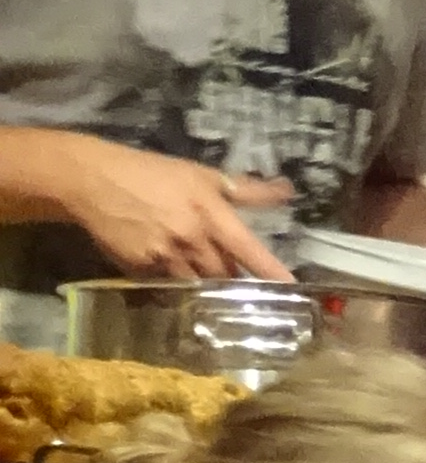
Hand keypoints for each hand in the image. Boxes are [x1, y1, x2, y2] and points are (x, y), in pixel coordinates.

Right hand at [48, 142, 292, 281]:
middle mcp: (191, 239)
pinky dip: (173, 282)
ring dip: (205, 285)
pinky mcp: (139, 269)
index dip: (271, 271)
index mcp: (210, 214)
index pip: (249, 249)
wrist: (94, 181)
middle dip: (234, 280)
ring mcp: (163, 258)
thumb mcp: (201, 175)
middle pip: (224, 274)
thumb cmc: (153, 173)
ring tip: (206, 282)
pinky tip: (169, 272)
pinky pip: (165, 285)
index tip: (294, 290)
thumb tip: (286, 191)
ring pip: (196, 284)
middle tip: (240, 283)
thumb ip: (246, 190)